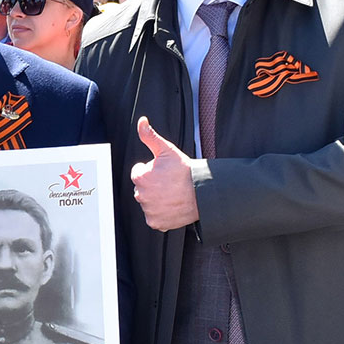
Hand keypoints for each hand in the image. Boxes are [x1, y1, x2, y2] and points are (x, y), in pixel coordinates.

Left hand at [131, 117, 200, 231]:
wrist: (203, 191)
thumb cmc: (185, 171)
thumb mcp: (167, 150)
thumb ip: (150, 136)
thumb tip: (141, 121)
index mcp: (139, 177)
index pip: (139, 173)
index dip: (152, 170)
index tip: (164, 172)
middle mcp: (140, 195)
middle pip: (143, 188)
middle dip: (153, 185)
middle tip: (170, 183)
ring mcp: (148, 210)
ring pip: (149, 202)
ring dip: (157, 199)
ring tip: (172, 194)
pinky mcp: (156, 222)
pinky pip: (154, 217)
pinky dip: (161, 213)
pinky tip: (172, 205)